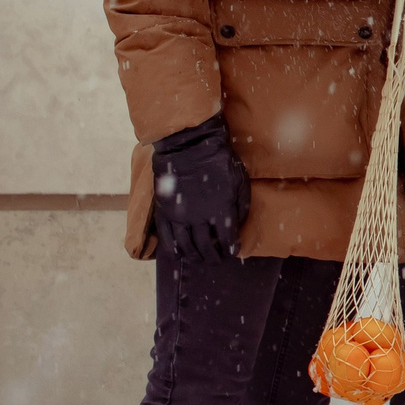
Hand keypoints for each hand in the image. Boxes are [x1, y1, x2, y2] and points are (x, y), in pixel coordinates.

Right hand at [150, 114, 248, 263]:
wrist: (189, 144)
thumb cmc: (219, 160)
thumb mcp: (240, 181)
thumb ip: (241, 206)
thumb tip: (238, 225)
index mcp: (221, 211)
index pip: (226, 240)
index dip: (230, 249)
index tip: (232, 252)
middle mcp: (199, 218)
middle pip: (206, 247)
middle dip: (213, 257)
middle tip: (216, 260)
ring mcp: (179, 216)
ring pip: (186, 246)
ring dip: (194, 256)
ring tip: (200, 259)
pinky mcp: (164, 211)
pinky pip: (166, 237)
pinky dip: (173, 248)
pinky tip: (179, 252)